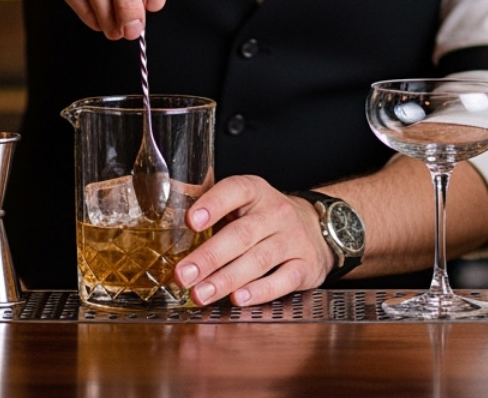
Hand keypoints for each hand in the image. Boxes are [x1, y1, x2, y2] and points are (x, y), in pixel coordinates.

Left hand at [174, 175, 335, 306]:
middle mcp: (275, 213)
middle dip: (209, 257)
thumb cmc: (267, 218)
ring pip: (258, 259)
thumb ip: (210, 207)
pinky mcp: (305, 265)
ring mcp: (292, 239)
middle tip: (183, 274)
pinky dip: (260, 291)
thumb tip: (168, 208)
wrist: (319, 228)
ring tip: (201, 293)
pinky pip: (283, 279)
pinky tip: (238, 298)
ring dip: (226, 279)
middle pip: (241, 234)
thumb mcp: (243, 203)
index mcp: (255, 192)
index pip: (234, 190)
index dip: (212, 204)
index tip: (190, 221)